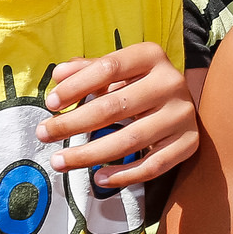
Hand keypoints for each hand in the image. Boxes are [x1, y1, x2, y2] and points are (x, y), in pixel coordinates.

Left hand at [38, 43, 197, 185]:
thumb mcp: (117, 70)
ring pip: (131, 140)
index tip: (51, 104)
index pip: (110, 67)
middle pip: (115, 106)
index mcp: (151, 56)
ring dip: (89, 154)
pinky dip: (124, 175)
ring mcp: (182, 114)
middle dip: (72, 124)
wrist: (181, 102)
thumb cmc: (139, 84)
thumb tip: (58, 75)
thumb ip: (87, 70)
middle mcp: (171, 83)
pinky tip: (98, 177)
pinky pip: (154, 165)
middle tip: (43, 134)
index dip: (77, 86)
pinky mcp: (189, 142)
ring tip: (60, 161)